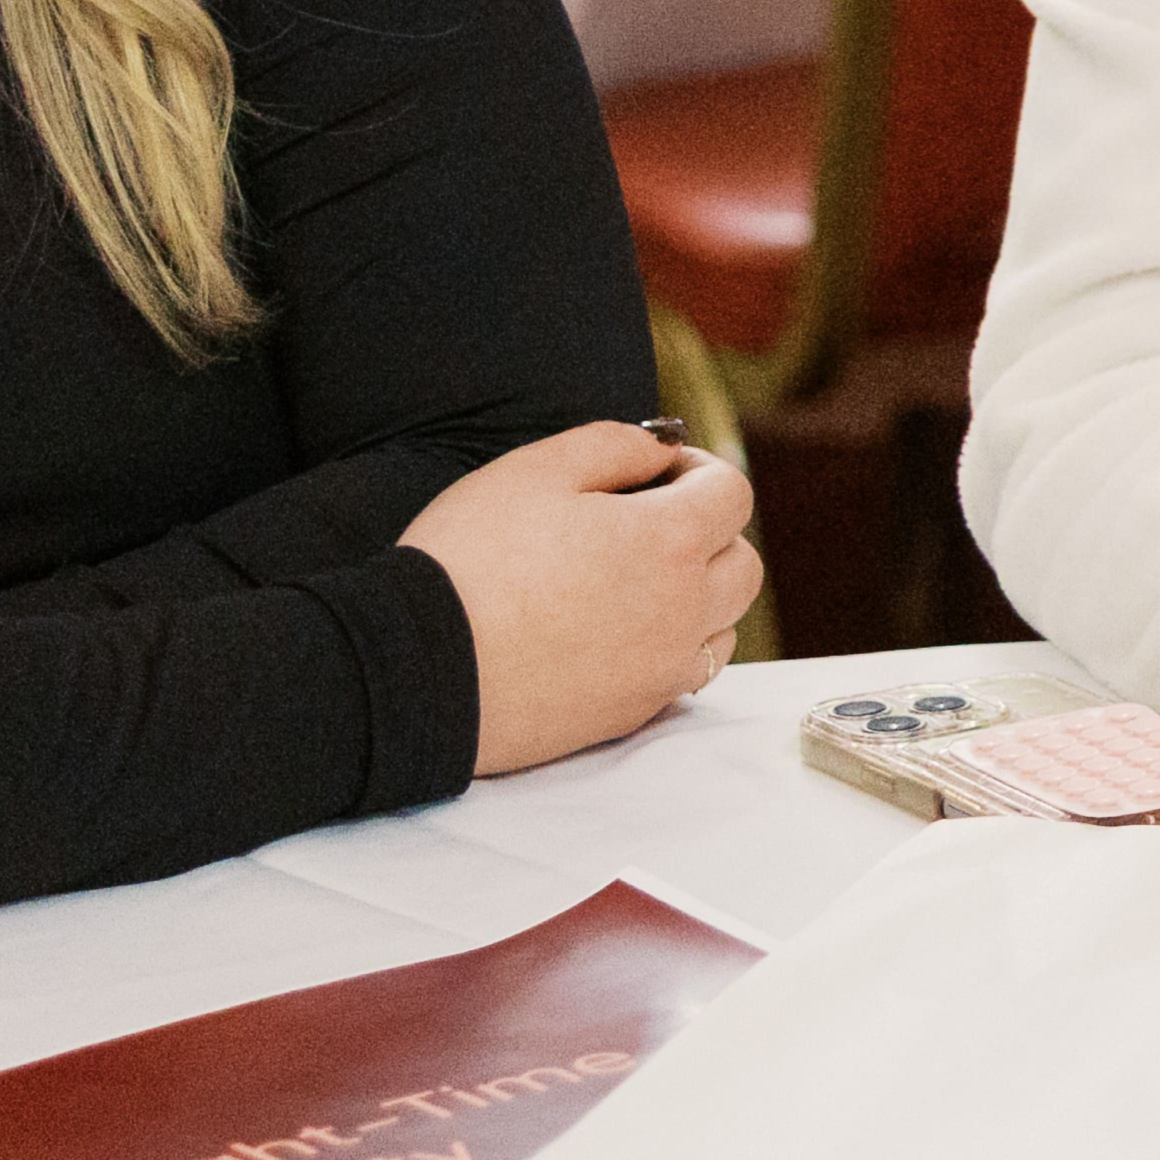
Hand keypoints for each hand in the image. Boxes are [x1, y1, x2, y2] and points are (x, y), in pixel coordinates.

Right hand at [400, 422, 761, 769]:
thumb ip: (612, 445)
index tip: (656, 472)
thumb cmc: (468, 561)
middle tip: (645, 524)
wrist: (418, 669)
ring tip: (631, 582)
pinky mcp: (631, 713)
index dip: (699, 471)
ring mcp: (662, 669)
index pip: (732, 495)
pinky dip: (668, 649)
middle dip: (709, 534)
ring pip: (722, 626)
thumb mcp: (532, 470)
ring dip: (698, 596)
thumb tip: (659, 449)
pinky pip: (682, 675)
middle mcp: (684, 610)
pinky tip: (613, 634)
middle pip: (742, 563)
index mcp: (669, 541)